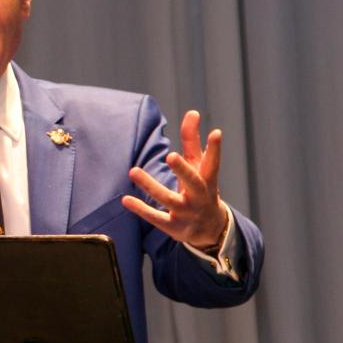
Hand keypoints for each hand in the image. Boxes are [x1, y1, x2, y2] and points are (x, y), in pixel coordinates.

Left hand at [121, 110, 228, 248]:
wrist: (210, 230)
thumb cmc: (201, 189)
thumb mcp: (199, 167)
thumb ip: (192, 141)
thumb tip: (192, 112)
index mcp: (207, 180)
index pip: (213, 163)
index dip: (215, 149)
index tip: (216, 133)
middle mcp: (199, 196)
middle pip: (193, 182)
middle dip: (183, 170)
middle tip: (171, 156)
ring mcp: (186, 212)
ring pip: (168, 199)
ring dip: (151, 186)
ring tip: (133, 171)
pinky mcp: (173, 226)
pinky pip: (156, 218)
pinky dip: (141, 209)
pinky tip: (126, 199)